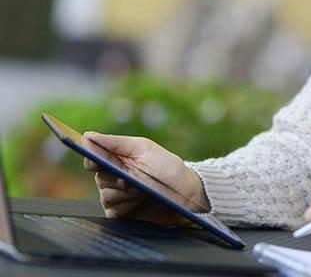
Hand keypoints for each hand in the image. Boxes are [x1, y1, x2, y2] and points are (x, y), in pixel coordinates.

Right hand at [81, 132, 208, 226]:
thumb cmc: (167, 168)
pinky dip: (125, 205)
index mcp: (119, 158)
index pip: (93, 157)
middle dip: (113, 176)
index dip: (91, 158)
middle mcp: (115, 176)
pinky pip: (112, 210)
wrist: (185, 193)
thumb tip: (87, 136)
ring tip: (140, 189)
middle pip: (98, 176)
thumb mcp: (144, 149)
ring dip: (122, 192)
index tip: (94, 160)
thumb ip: (115, 143)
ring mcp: (118, 195)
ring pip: (104, 194)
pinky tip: (138, 200)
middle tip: (128, 178)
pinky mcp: (122, 212)